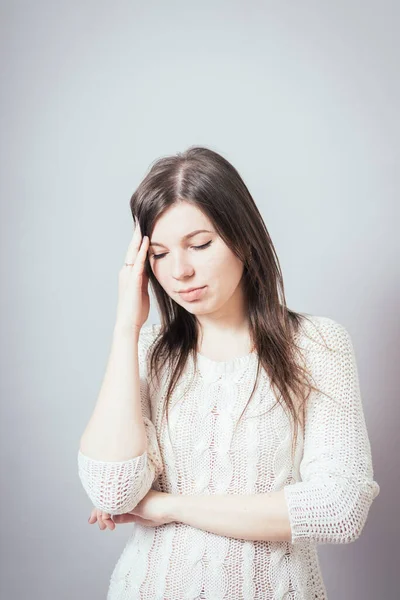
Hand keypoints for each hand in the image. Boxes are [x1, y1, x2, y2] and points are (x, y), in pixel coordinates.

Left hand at [88, 490, 175, 529]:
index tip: (94, 518)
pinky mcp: (128, 499)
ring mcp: (127, 494)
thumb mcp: (139, 517)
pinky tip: (108, 525)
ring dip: (101, 515)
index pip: (111, 498)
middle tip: (91, 522)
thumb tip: (114, 518)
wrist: (170, 508)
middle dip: (96, 511)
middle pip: (106, 497)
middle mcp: (127, 492)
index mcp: (130, 494)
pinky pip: (111, 506)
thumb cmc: (160, 512)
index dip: (100, 507)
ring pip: (107, 501)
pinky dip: (106, 516)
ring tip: (103, 527)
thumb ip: (126, 516)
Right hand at [115, 215, 149, 331]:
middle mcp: (126, 272)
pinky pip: (138, 262)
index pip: (134, 253)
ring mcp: (128, 276)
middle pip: (131, 249)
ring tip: (142, 224)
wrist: (128, 323)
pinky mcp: (133, 281)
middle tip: (139, 219)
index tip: (142, 228)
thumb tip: (151, 272)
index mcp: (129, 274)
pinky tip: (146, 241)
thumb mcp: (142, 291)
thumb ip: (144, 280)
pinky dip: (142, 251)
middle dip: (136, 234)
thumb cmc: (136, 311)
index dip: (137, 241)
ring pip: (133, 252)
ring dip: (137, 238)